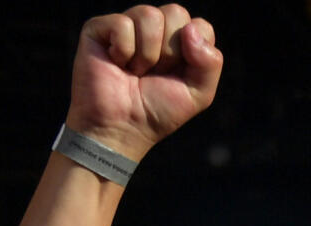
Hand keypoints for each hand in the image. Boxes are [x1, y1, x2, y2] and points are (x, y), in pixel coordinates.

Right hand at [67, 8, 222, 164]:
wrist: (123, 127)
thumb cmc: (159, 111)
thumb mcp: (199, 93)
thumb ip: (210, 63)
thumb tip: (190, 29)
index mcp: (180, 40)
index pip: (200, 25)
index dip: (193, 52)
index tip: (177, 74)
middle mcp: (154, 29)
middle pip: (176, 12)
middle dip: (170, 51)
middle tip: (154, 72)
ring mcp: (126, 25)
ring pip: (149, 14)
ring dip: (147, 53)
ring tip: (136, 70)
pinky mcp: (99, 28)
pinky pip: (122, 24)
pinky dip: (124, 51)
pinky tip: (117, 64)